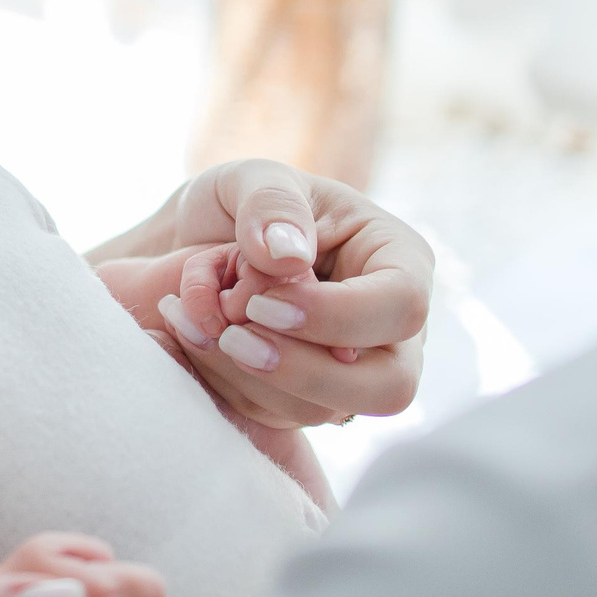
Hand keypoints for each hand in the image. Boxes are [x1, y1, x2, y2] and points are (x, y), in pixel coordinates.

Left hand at [92, 160, 431, 430]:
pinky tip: (193, 338)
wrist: (198, 242)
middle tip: (235, 339)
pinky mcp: (308, 399)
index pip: (402, 305)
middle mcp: (390, 328)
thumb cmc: (243, 204)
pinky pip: (281, 418)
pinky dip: (230, 385)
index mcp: (398, 260)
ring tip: (198, 327)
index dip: (336, 315)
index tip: (262, 304)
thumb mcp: (252, 178)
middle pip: (389, 386)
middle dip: (306, 372)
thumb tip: (287, 257)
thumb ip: (271, 202)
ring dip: (255, 380)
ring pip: (329, 412)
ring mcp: (353, 372)